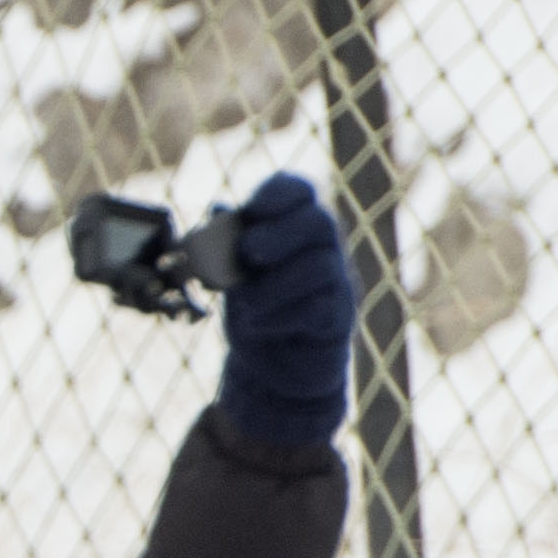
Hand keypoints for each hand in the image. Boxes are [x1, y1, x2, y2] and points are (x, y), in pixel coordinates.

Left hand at [216, 168, 358, 454]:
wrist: (270, 365)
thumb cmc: (252, 307)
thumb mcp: (228, 273)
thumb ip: (224, 244)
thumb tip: (218, 209)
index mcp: (295, 224)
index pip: (299, 191)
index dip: (277, 194)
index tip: (251, 209)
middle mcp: (325, 247)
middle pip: (320, 222)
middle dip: (280, 234)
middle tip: (247, 252)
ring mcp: (338, 282)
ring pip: (319, 266)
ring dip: (274, 284)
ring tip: (245, 304)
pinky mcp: (339, 318)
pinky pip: (320, 308)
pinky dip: (282, 315)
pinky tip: (258, 323)